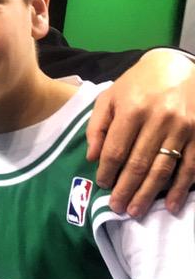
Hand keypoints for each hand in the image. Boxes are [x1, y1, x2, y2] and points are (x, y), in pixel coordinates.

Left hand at [87, 49, 194, 216]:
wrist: (177, 67)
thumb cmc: (137, 84)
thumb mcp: (110, 97)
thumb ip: (97, 126)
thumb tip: (92, 158)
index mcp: (132, 109)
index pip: (115, 150)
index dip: (107, 171)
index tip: (102, 185)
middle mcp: (158, 119)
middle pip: (138, 163)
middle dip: (126, 189)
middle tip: (116, 208)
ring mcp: (182, 128)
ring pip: (163, 169)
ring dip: (149, 194)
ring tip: (136, 211)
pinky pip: (191, 167)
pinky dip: (182, 189)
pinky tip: (173, 205)